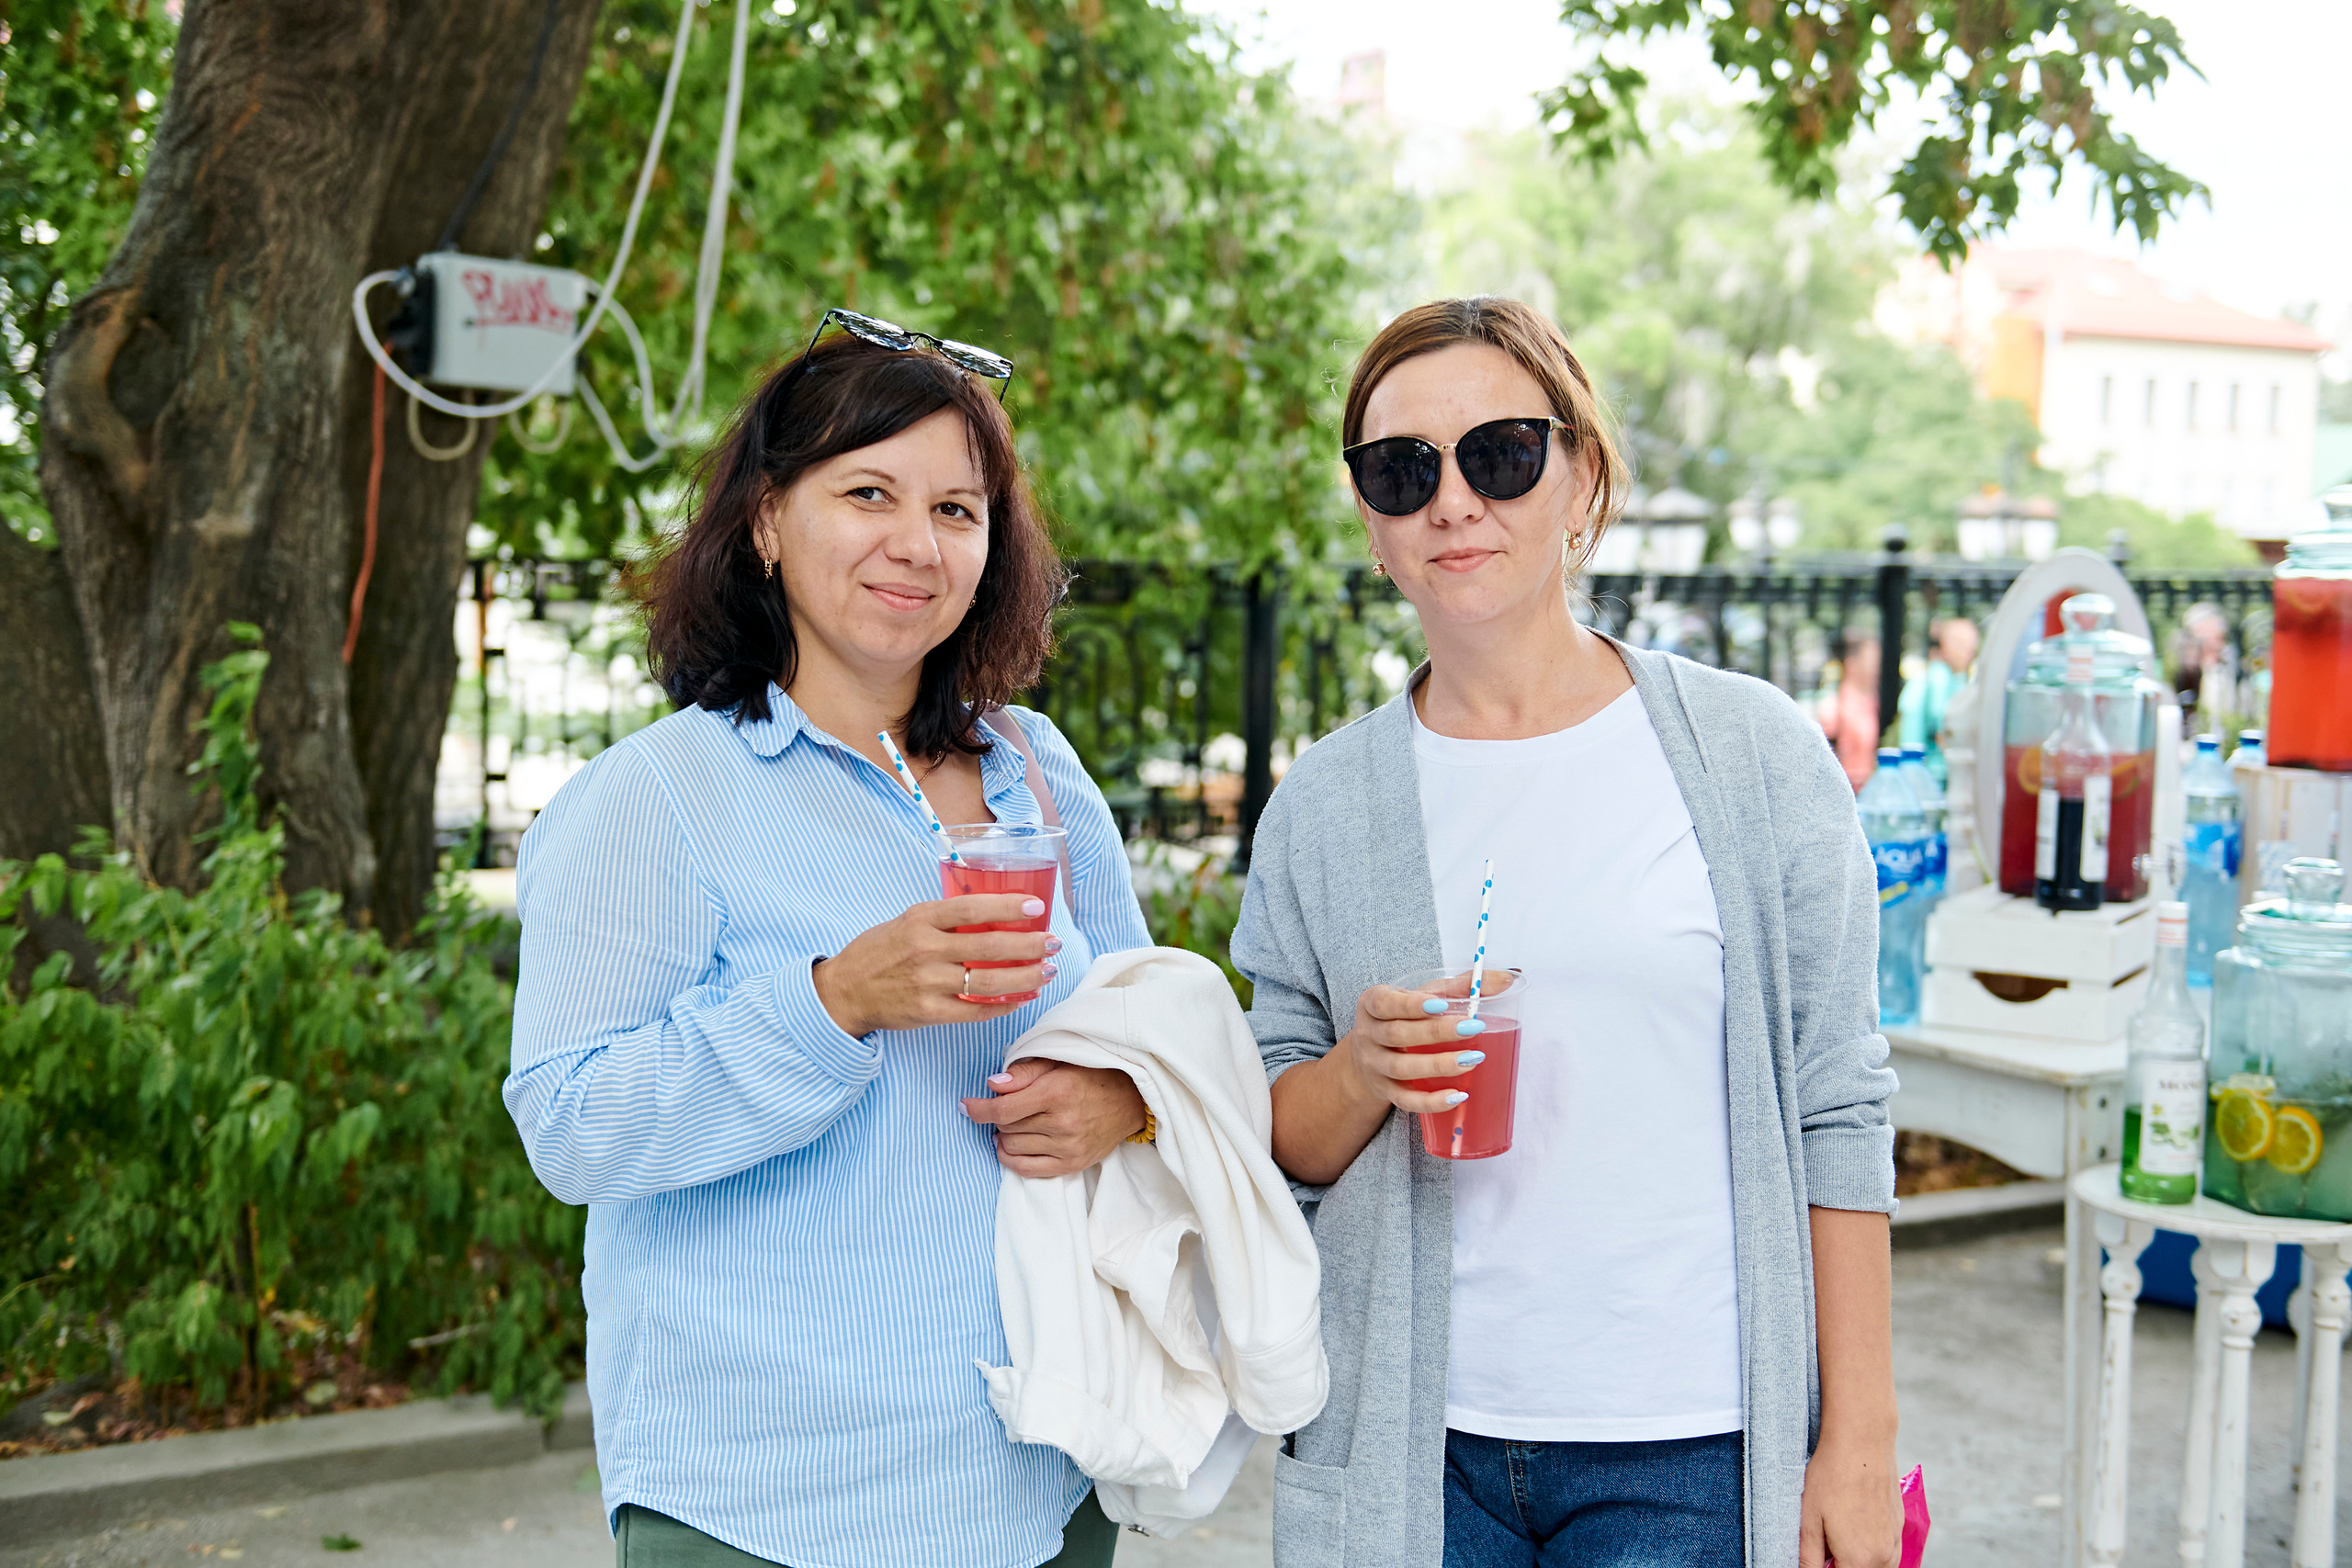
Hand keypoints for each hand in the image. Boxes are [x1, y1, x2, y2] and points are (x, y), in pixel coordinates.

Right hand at [811, 894, 1060, 1037]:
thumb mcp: (906, 921)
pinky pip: (976, 1011)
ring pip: (989, 983)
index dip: (1008, 907)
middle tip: (1052, 944)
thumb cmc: (880, 951)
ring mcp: (928, 983)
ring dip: (1025, 978)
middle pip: (989, 947)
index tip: (1036, 908)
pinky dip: (1003, 1006)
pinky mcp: (929, 1012)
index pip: (972, 908)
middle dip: (1029, 946)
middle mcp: (925, 949)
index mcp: (920, 919)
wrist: (845, 991)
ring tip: (1046, 972)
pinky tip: (1022, 998)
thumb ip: (944, 918)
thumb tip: (992, 914)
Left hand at [961, 1058, 1146, 1177]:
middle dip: (999, 1115)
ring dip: (1005, 1134)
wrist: (1130, 1100)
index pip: (1004, 1109)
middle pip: (1006, 1127)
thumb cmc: (1092, 1075)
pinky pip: (1026, 1169)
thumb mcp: (1059, 1062)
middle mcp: (1063, 1123)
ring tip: (1015, 1122)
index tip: (967, 1105)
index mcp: (1058, 1092)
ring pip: (1012, 1147)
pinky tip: (1008, 1145)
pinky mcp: (1072, 1165)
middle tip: (1009, 1104)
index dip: (979, 1108)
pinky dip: (1010, 1158)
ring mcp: (1068, 1148)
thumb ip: (1024, 1072)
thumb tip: (992, 1086)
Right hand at [1332, 980, 1492, 1117]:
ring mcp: (1375, 1066)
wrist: (1370, 1054)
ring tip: (1472, 1060)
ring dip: (1438, 1065)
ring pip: (1403, 1068)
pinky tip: (1457, 1095)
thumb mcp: (1423, 995)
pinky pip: (1407, 1100)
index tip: (1442, 1005)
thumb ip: (1461, 986)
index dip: (1412, 1005)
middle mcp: (1368, 1035)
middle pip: (1399, 1034)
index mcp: (1373, 1004)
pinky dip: (1431, 1101)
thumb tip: (1506, 979)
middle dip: (1437, 1032)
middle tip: (1473, 1027)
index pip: (1386, 1003)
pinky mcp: (1386, 1091)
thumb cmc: (1403, 1017)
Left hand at [1799, 1432, 1900, 1567]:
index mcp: (1859, 1560)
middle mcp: (1884, 1557)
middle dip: (1841, 1564)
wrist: (1863, 1441)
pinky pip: (1887, 1551)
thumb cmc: (1832, 1476)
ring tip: (1836, 1534)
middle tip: (1824, 1544)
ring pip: (1878, 1567)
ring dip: (1858, 1561)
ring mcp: (1895, 1541)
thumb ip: (1809, 1558)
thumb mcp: (1809, 1520)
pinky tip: (1853, 1524)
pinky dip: (1872, 1549)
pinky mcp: (1900, 1526)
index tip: (1818, 1554)